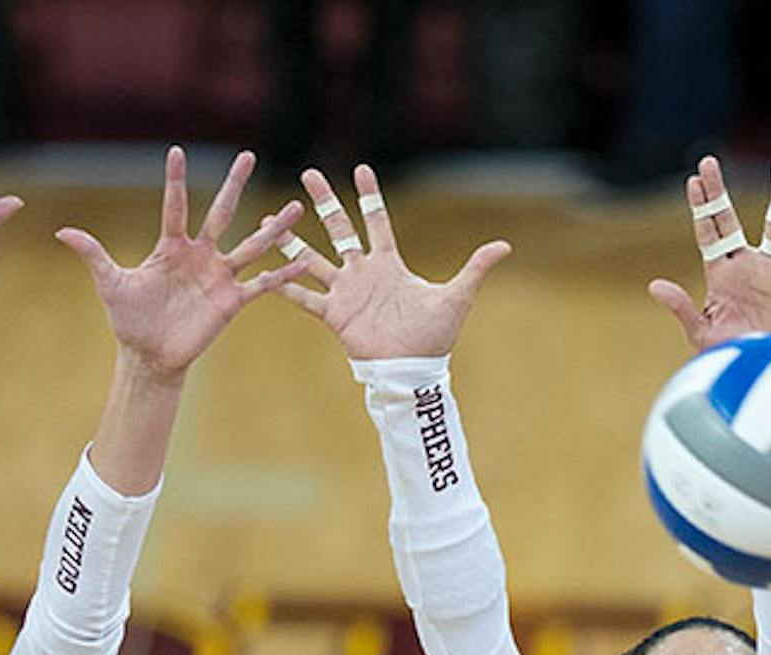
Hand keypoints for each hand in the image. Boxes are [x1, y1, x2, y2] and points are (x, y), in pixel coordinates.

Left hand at [57, 148, 307, 379]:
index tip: (178, 150)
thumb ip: (94, 255)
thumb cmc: (129, 320)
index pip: (175, 206)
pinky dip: (282, 275)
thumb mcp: (110, 284)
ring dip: (274, 228)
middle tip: (248, 156)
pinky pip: (261, 285)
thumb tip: (63, 232)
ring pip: (250, 245)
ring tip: (296, 207)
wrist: (149, 356)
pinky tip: (303, 262)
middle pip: (221, 212)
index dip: (176, 179)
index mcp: (171, 247)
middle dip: (235, 184)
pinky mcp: (232, 301)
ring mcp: (218, 277)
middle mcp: (200, 256)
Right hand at [275, 164, 510, 358]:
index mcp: (389, 264)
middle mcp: (363, 273)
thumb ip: (475, 268)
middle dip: (325, 202)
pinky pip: (305, 299)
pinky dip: (286, 288)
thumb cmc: (434, 336)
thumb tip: (505, 245)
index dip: (369, 195)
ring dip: (294, 240)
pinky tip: (265, 275)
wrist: (413, 370)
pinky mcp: (335, 316)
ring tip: (273, 218)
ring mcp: (346, 293)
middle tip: (309, 173)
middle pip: (339, 229)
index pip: (377, 221)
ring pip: (313, 259)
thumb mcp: (457, 296)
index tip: (360, 168)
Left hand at [648, 157, 770, 350]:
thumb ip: (682, 307)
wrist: (767, 368)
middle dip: (717, 191)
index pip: (707, 232)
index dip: (701, 207)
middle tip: (708, 162)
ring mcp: (767, 266)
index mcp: (719, 274)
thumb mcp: (702, 332)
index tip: (693, 181)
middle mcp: (742, 263)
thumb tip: (654, 286)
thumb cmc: (734, 355)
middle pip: (728, 218)